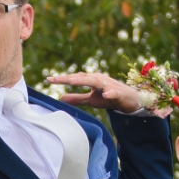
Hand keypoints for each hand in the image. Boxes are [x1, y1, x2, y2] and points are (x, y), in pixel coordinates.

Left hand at [44, 71, 160, 114]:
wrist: (130, 101)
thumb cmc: (109, 98)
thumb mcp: (91, 99)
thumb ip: (77, 98)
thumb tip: (60, 98)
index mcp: (91, 80)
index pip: (74, 78)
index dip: (62, 79)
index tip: (48, 79)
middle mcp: (99, 79)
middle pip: (82, 77)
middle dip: (68, 78)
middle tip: (54, 79)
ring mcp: (109, 85)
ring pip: (96, 81)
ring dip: (84, 81)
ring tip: (72, 81)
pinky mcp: (119, 93)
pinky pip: (114, 92)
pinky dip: (110, 92)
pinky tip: (105, 94)